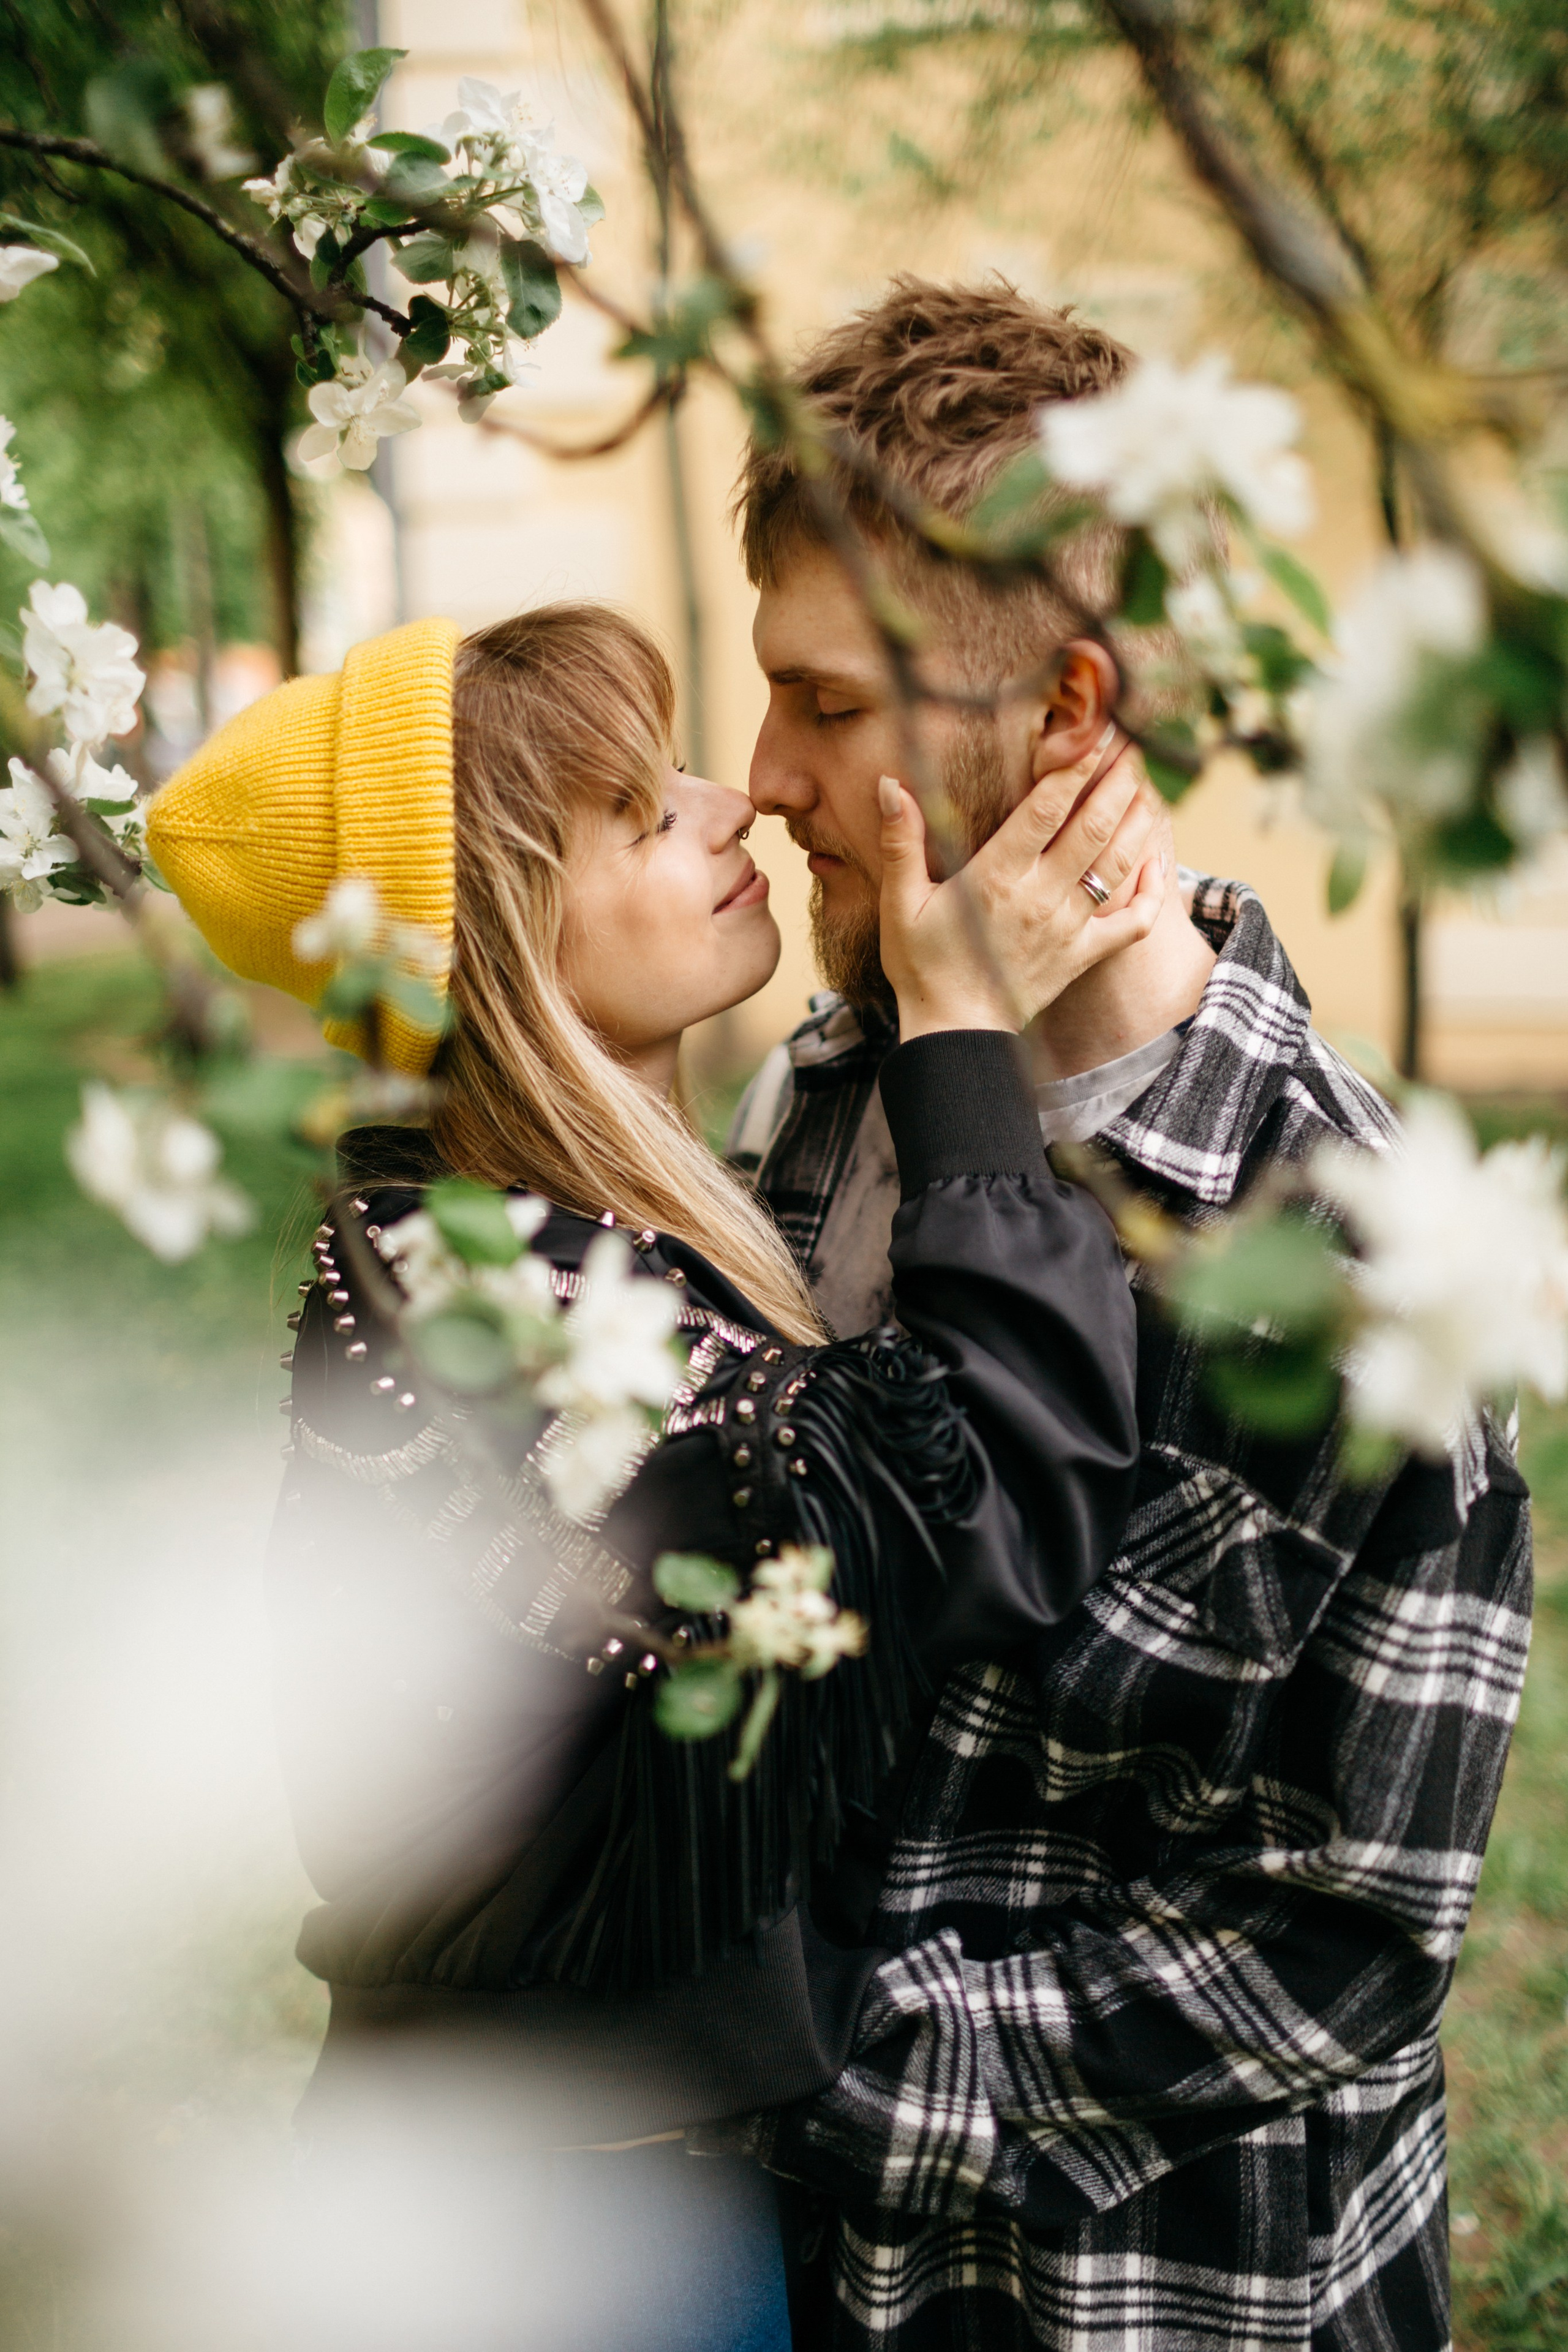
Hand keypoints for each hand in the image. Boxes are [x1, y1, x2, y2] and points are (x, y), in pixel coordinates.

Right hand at [878, 740, 1165, 1040]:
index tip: (1093, 735)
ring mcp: (1068, 927)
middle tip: (1134, 747)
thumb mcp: (901, 903)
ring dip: (1139, 823)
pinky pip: (1132, 923)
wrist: (954, 1034)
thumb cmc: (923, 966)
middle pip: (1093, 827)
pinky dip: (1151, 893)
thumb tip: (890, 785)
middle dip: (1118, 782)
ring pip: (1117, 865)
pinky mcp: (1084, 955)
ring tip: (1149, 788)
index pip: (1044, 810)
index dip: (1073, 768)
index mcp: (994, 878)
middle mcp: (1039, 897)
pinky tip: (1156, 863)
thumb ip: (901, 842)